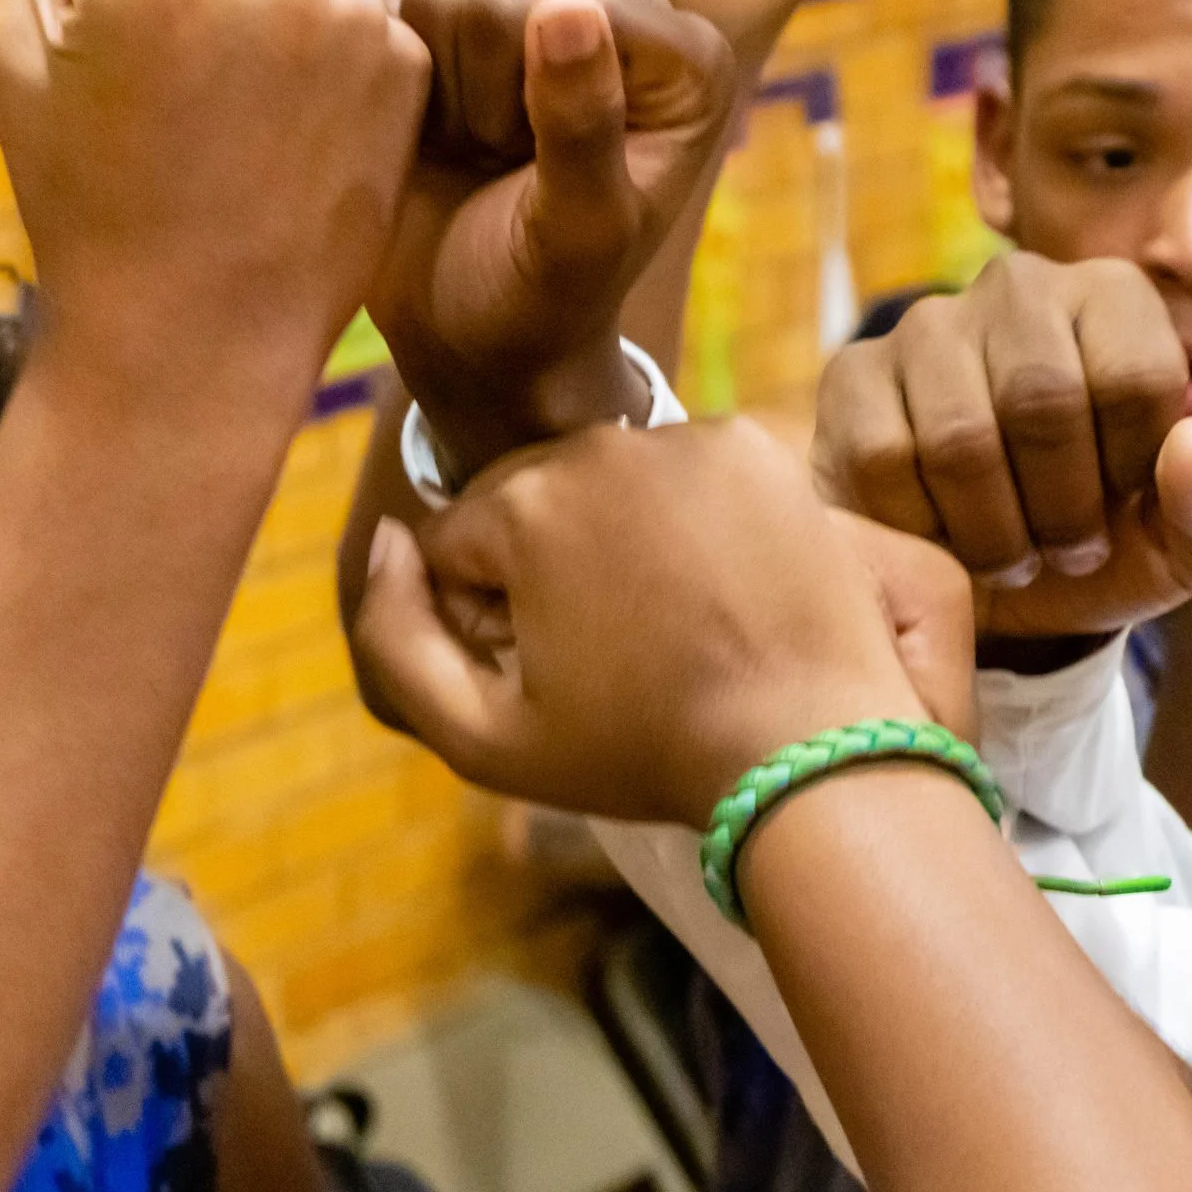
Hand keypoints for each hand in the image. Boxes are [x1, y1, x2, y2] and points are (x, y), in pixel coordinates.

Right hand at [0, 0, 428, 394]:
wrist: (202, 331)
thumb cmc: (89, 196)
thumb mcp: (11, 50)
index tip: (113, 32)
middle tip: (172, 95)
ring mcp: (349, 18)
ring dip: (257, 18)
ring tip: (230, 123)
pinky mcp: (402, 65)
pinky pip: (343, 19)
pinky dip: (317, 61)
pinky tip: (286, 134)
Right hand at [351, 419, 962, 827]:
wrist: (806, 748)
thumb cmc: (642, 753)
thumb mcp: (481, 734)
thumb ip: (394, 635)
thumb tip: (385, 537)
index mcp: (523, 502)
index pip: (454, 542)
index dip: (482, 617)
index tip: (546, 670)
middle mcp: (603, 444)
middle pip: (530, 498)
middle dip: (547, 564)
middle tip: (613, 650)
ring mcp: (692, 438)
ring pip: (612, 481)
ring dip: (619, 534)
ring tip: (672, 620)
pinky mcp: (762, 448)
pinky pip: (689, 472)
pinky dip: (694, 516)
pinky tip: (721, 586)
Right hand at [377, 0, 735, 482]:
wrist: (477, 337)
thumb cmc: (548, 298)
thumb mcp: (581, 230)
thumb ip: (585, 126)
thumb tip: (567, 5)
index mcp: (686, 61)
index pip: (579, 13)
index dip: (537, 100)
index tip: (554, 173)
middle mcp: (621, 19)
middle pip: (501, 2)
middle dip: (486, 101)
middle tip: (507, 171)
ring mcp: (540, 15)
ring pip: (440, 1)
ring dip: (442, 99)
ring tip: (475, 158)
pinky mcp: (464, 28)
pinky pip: (396, 13)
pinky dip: (401, 85)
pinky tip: (437, 140)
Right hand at [816, 252, 1191, 638]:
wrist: (999, 593)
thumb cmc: (1109, 545)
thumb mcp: (1191, 547)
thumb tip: (1191, 445)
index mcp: (1115, 298)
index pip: (1138, 376)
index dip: (1132, 472)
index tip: (1123, 508)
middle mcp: (1021, 285)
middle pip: (1043, 399)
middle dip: (1061, 510)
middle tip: (1065, 553)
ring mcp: (928, 324)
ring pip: (960, 437)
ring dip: (993, 533)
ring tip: (1011, 556)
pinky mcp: (853, 375)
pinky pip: (885, 461)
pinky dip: (923, 530)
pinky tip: (942, 539)